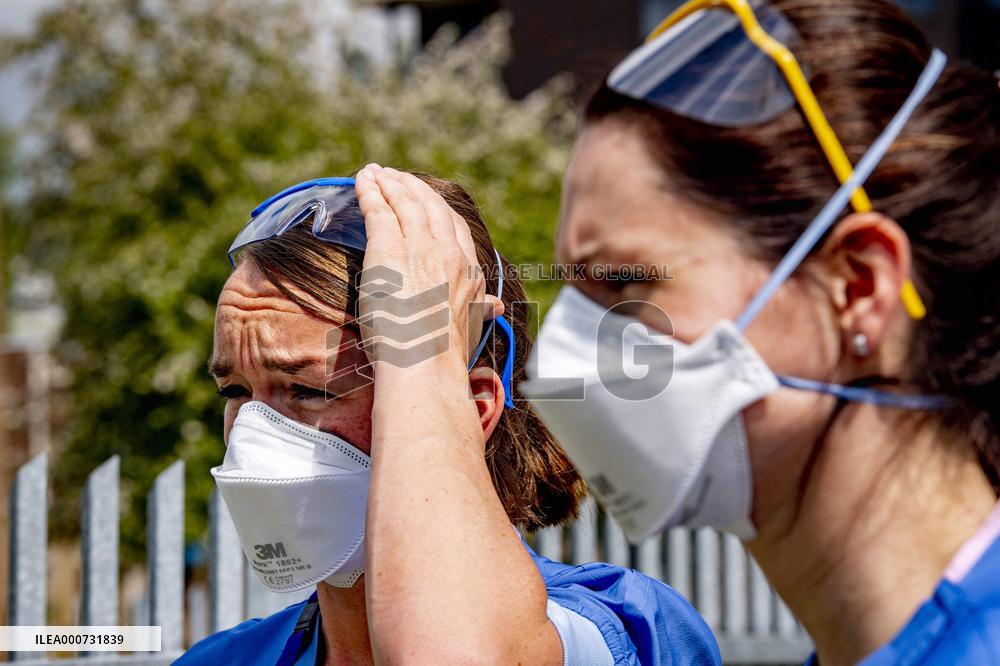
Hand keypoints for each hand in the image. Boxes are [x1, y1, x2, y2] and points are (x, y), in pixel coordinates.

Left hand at [354, 164, 500, 370]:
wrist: (426, 366)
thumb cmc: (444, 356)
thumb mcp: (471, 327)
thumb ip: (481, 309)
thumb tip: (496, 305)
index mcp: (469, 269)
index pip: (453, 226)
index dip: (436, 208)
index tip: (424, 199)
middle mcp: (447, 252)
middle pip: (430, 205)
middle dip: (412, 187)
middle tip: (395, 176)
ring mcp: (418, 247)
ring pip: (404, 201)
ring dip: (388, 182)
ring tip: (375, 172)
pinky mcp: (387, 248)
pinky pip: (378, 208)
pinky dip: (369, 190)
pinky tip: (361, 181)